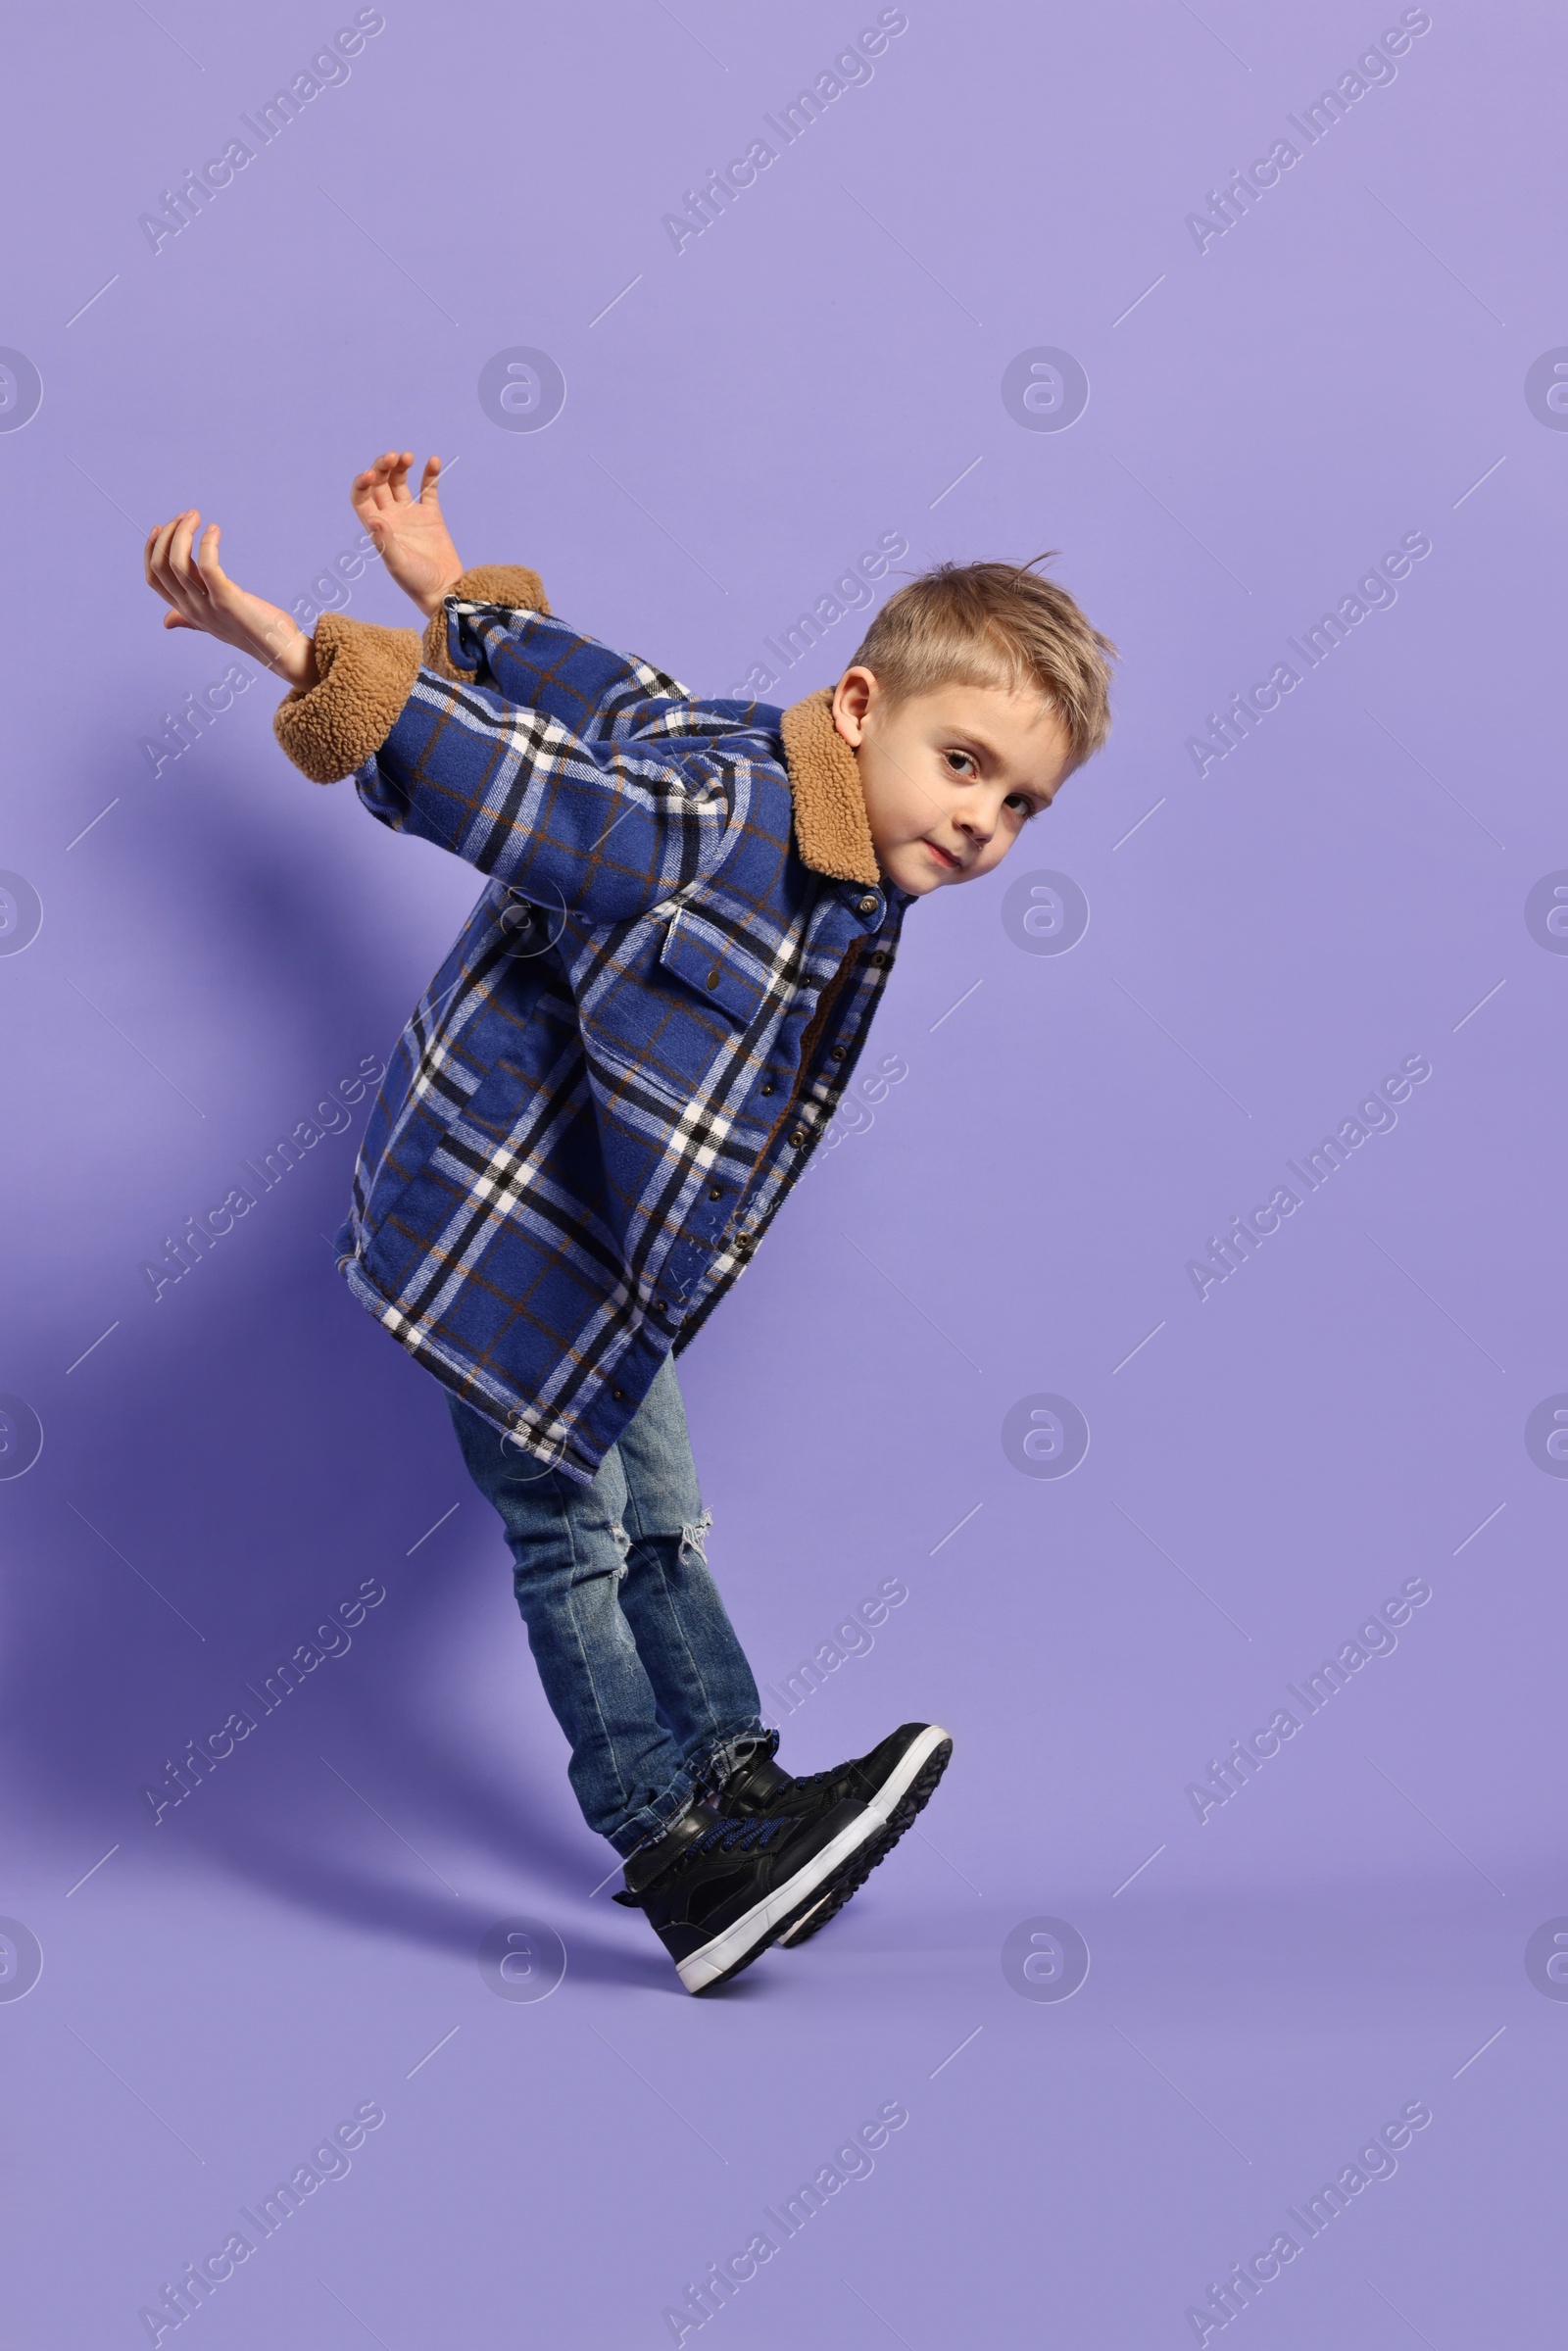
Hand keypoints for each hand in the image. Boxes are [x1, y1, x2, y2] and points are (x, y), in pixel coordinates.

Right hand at [146, 512, 316, 689]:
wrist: (279, 651)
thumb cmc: (250, 632)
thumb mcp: (212, 624)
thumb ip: (188, 619)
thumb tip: (167, 621)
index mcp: (185, 610)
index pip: (153, 578)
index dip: (151, 549)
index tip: (161, 526)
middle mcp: (191, 609)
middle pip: (162, 565)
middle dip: (169, 534)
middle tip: (187, 515)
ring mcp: (207, 606)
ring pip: (177, 563)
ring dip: (183, 532)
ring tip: (196, 516)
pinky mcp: (226, 600)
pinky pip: (207, 566)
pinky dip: (207, 543)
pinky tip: (214, 530)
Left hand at [351, 450, 464, 618]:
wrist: (445, 590)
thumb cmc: (417, 582)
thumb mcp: (398, 564)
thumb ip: (386, 542)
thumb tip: (374, 519)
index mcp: (377, 527)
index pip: (361, 497)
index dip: (363, 483)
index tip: (372, 474)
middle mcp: (391, 517)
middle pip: (380, 483)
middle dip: (383, 467)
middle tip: (394, 457)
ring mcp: (411, 515)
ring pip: (401, 481)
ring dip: (402, 466)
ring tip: (408, 457)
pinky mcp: (431, 515)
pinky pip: (429, 489)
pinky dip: (430, 474)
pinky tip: (433, 461)